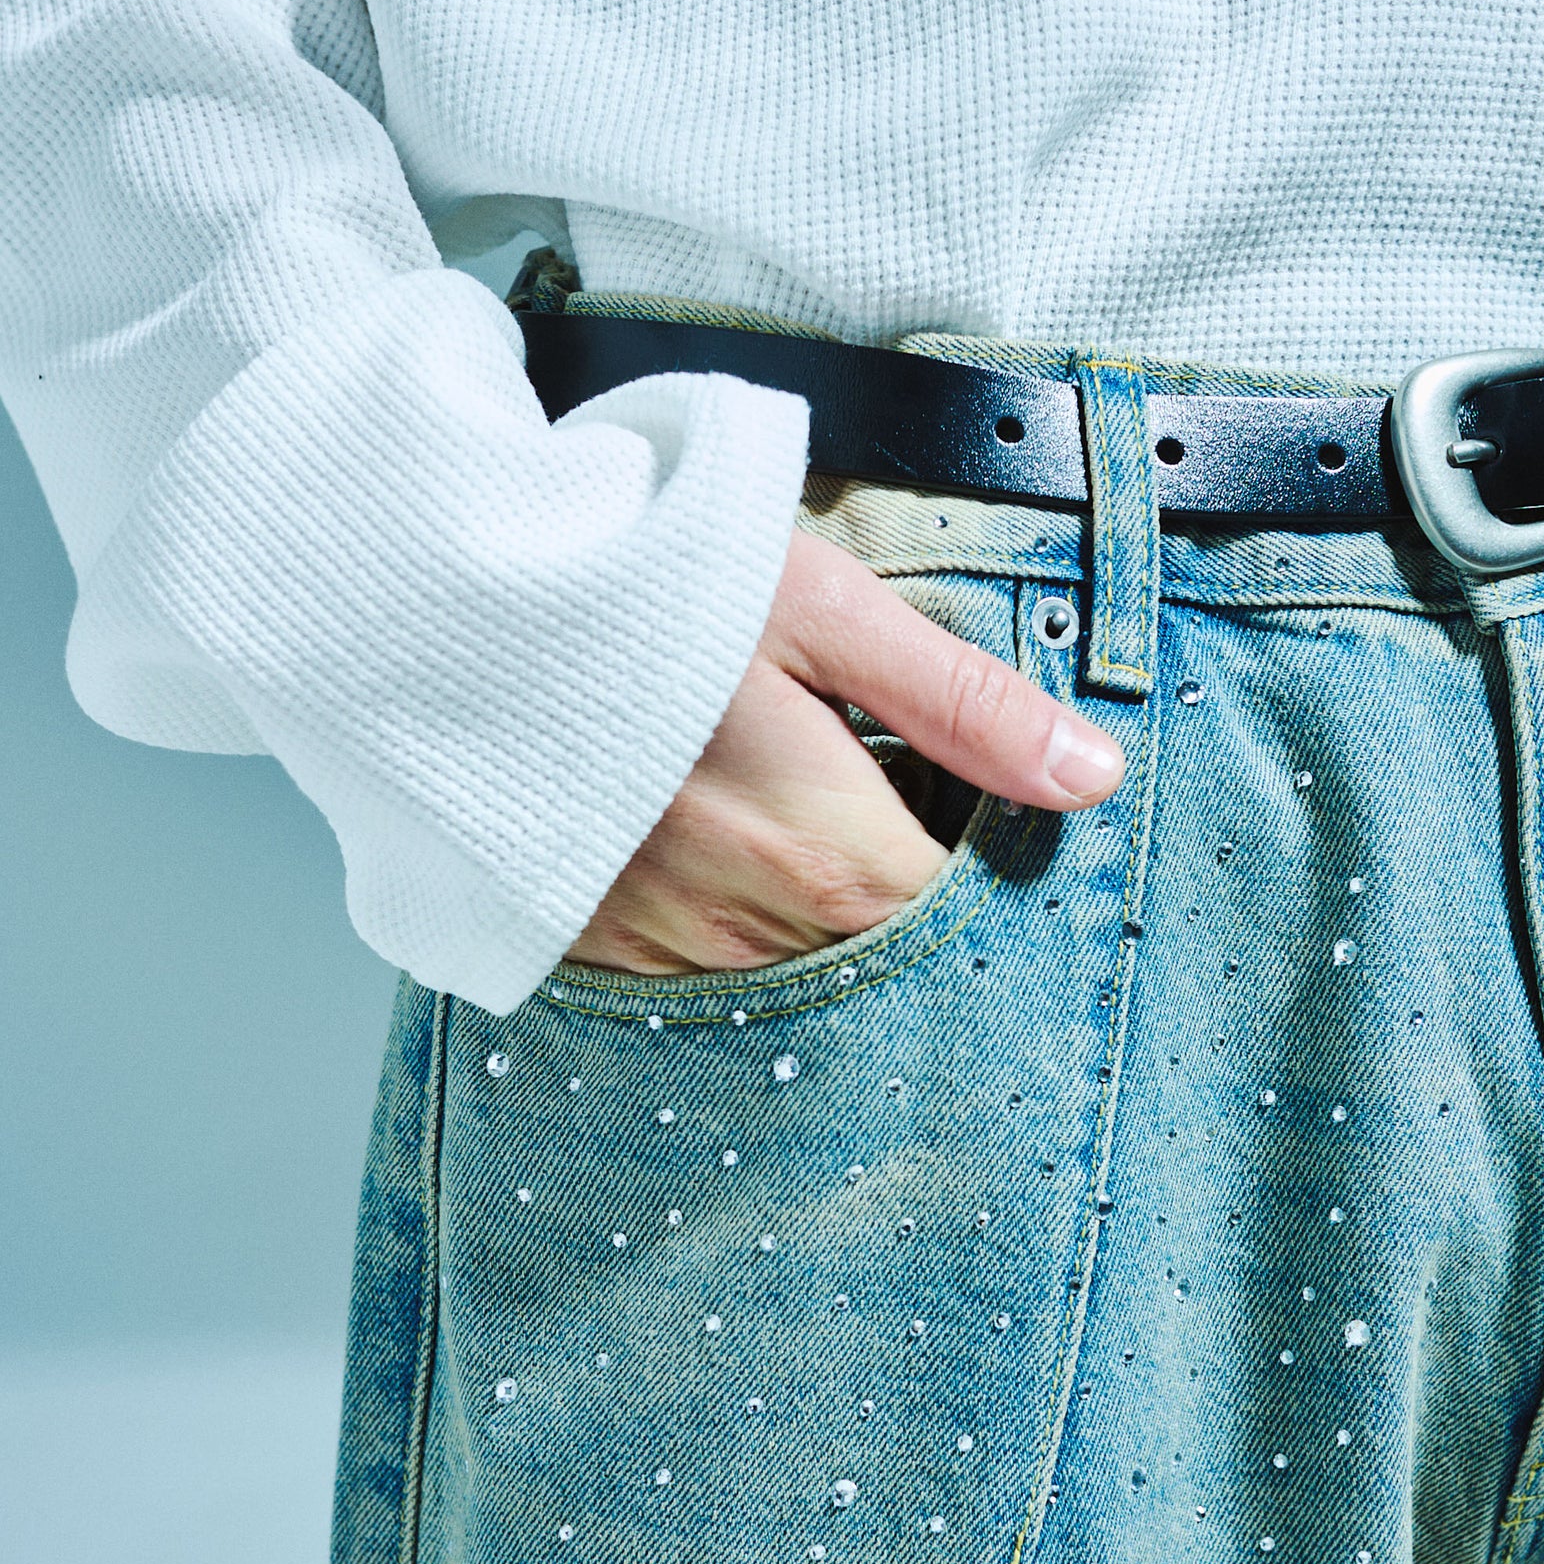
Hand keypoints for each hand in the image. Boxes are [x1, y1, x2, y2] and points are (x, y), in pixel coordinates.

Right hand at [567, 529, 1124, 973]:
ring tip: (795, 826)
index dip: (988, 877)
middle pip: (883, 962)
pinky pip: (695, 980)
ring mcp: (664, 950)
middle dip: (906, 907)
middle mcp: (750, 929)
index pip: (960, 924)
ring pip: (794, 979)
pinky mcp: (593, 949)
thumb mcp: (821, 609)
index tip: (978, 824)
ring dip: (819, 925)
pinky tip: (720, 860)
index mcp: (827, 855)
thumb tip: (1088, 775)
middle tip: (890, 817)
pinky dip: (728, 933)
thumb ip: (962, 705)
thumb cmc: (630, 583)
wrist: (436, 604)